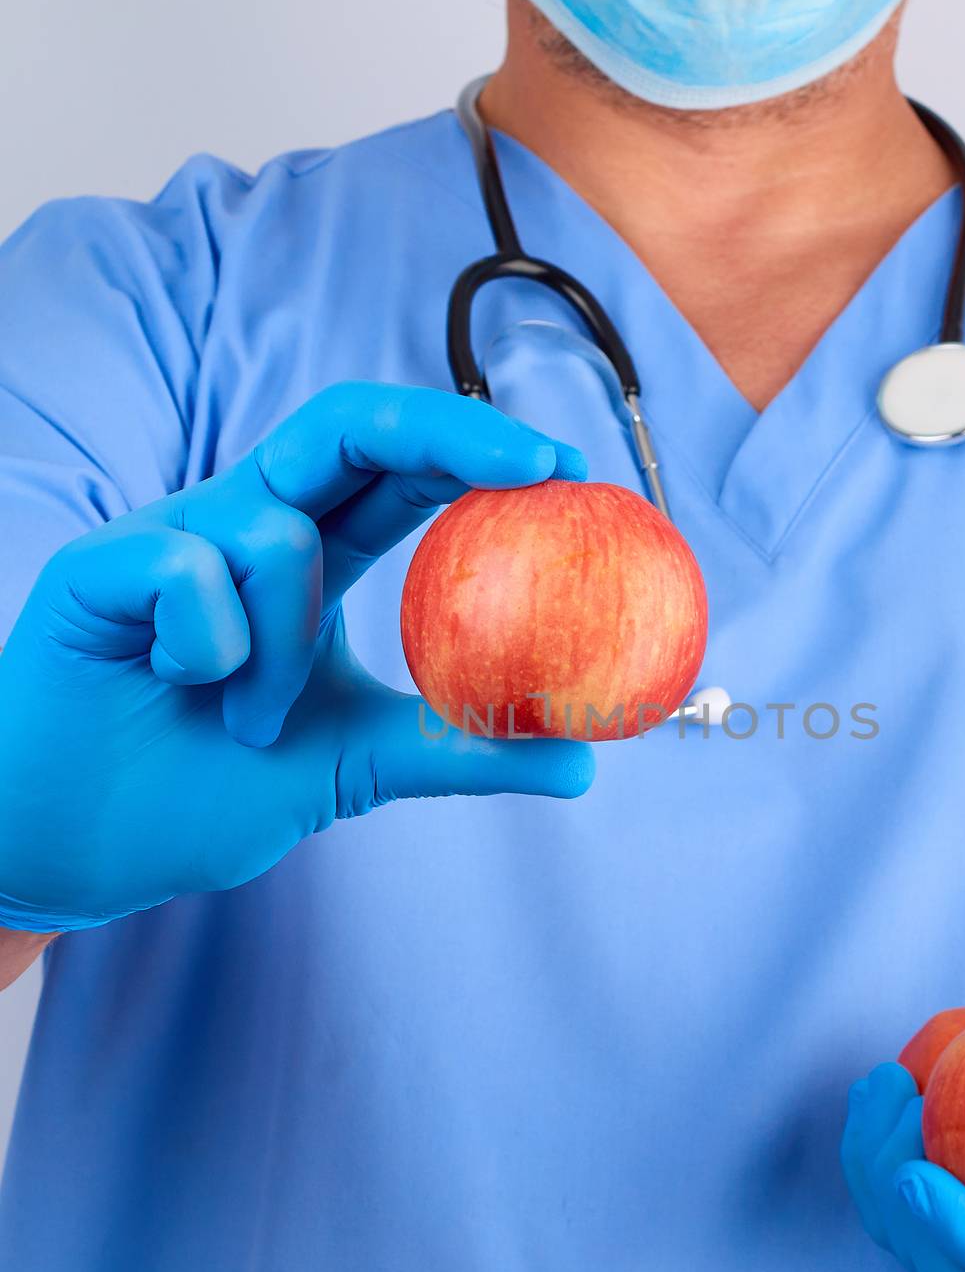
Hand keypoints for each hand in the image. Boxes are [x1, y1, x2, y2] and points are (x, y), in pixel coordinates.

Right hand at [0, 383, 594, 931]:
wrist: (77, 847)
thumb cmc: (202, 788)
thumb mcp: (357, 765)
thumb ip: (456, 748)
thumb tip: (580, 761)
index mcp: (305, 557)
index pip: (397, 472)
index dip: (479, 452)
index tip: (570, 470)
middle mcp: (242, 525)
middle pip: (347, 424)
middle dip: (446, 428)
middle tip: (535, 463)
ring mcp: (170, 537)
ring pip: (276, 535)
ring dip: (288, 649)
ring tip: (248, 720)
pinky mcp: (100, 565)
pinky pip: (189, 571)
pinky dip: (209, 648)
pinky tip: (181, 687)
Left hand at [840, 1020, 964, 1271]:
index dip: (958, 1231)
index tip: (911, 1170)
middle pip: (948, 1265)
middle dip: (895, 1184)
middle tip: (893, 1089)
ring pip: (917, 1250)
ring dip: (875, 1173)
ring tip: (877, 1086)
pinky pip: (914, 1231)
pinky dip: (879, 1174)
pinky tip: (876, 1104)